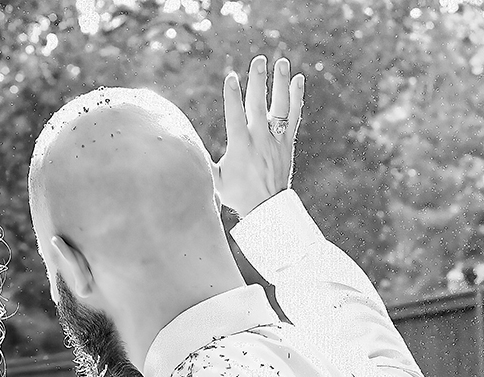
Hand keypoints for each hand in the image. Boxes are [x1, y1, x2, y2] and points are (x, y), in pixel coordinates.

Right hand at [213, 56, 304, 217]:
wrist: (266, 209)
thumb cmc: (237, 194)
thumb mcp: (217, 180)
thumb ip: (204, 161)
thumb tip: (185, 148)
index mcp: (240, 147)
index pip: (235, 116)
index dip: (232, 97)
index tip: (231, 78)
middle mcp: (259, 140)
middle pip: (258, 105)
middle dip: (258, 82)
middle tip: (259, 60)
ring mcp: (275, 140)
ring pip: (280, 107)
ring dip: (281, 83)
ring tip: (282, 62)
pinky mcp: (287, 143)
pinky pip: (293, 117)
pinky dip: (296, 98)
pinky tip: (298, 80)